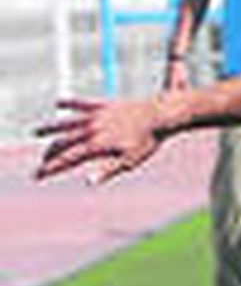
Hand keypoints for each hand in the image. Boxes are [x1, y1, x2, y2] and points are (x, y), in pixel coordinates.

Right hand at [35, 96, 163, 184]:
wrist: (159, 115)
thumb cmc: (147, 142)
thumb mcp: (129, 160)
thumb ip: (107, 170)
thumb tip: (88, 182)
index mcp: (97, 145)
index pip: (68, 159)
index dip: (52, 168)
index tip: (39, 175)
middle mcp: (91, 129)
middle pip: (64, 142)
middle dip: (50, 154)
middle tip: (41, 164)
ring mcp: (95, 116)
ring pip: (67, 122)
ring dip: (51, 128)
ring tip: (37, 132)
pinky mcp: (103, 105)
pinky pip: (82, 103)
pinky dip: (69, 103)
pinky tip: (58, 103)